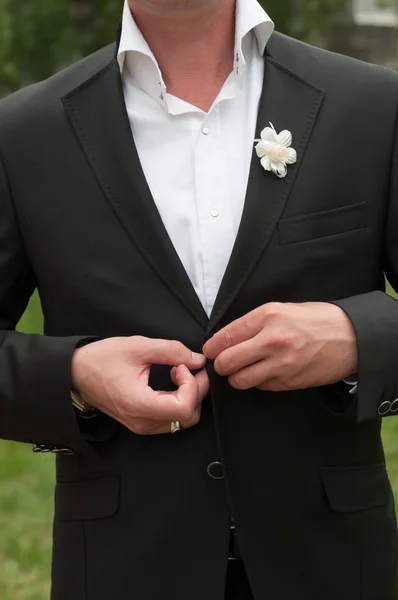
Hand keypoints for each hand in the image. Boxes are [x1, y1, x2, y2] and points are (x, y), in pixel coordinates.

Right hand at [71, 337, 208, 434]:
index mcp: (139, 405)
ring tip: (180, 372)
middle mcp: (142, 422)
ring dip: (189, 396)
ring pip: (182, 421)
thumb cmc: (102, 358)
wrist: (76, 372)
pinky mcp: (141, 423)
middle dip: (196, 391)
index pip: (183, 408)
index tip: (181, 366)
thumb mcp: (138, 346)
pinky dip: (179, 401)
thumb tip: (198, 360)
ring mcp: (141, 426)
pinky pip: (170, 419)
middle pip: (187, 417)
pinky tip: (172, 382)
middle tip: (189, 367)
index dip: (192, 386)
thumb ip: (172, 351)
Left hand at [203, 302, 357, 391]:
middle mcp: (272, 340)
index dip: (212, 347)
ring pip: (240, 380)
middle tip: (223, 363)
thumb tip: (226, 338)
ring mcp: (281, 364)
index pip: (225, 336)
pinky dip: (258, 382)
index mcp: (267, 316)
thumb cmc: (316, 320)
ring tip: (243, 370)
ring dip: (237, 377)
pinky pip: (261, 386)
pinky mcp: (289, 382)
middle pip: (227, 362)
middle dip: (220, 365)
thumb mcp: (282, 310)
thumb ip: (254, 323)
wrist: (351, 338)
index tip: (209, 351)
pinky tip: (266, 372)